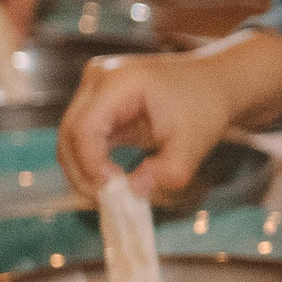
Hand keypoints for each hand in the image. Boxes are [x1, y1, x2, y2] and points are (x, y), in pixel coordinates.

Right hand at [55, 29, 281, 200]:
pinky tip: (112, 183)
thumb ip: (170, 169)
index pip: (84, 127)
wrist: (212, 84)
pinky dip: (91, 164)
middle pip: (69, 133)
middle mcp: (98, 79)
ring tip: (112, 195)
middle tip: (108, 202)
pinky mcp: (97, 104)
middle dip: (83, 173)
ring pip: (70, 138)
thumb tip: (136, 191)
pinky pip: (82, 138)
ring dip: (84, 171)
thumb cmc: (204, 106)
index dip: (90, 164)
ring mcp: (94, 90)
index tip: (113, 190)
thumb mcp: (194, 141)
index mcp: (119, 80)